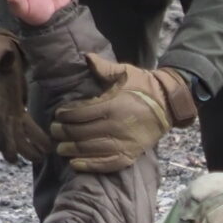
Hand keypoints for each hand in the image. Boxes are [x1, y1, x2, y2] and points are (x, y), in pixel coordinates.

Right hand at [0, 32, 49, 164]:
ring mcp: (6, 108)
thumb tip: (6, 58)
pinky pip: (24, 126)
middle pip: (3, 129)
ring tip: (39, 159)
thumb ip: (2, 55)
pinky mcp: (15, 108)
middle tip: (14, 161)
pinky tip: (44, 148)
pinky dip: (33, 137)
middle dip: (9, 145)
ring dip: (24, 146)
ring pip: (14, 132)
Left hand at [50, 55, 190, 173]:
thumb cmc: (144, 86)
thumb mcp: (125, 72)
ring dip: (71, 149)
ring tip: (60, 148)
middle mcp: (116, 126)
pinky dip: (90, 166)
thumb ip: (104, 68)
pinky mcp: (130, 154)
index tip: (57, 114)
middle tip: (53, 131)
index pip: (80, 114)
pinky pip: (107, 164)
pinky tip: (75, 164)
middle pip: (81, 132)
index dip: (65, 115)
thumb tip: (86, 56)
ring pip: (90, 149)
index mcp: (112, 106)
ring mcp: (124, 143)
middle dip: (63, 132)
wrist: (169, 104)